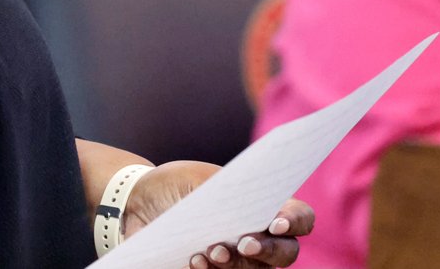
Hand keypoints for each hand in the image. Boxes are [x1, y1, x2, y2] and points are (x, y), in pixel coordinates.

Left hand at [124, 161, 313, 267]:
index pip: (300, 217)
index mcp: (264, 206)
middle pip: (285, 253)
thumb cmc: (176, 185)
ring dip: (236, 264)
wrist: (139, 203)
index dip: (295, 222)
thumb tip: (248, 211)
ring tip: (211, 252)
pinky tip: (195, 261)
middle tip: (243, 243)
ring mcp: (240, 260)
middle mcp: (259, 236)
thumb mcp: (197, 180)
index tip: (274, 223)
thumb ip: (225, 194)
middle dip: (267, 250)